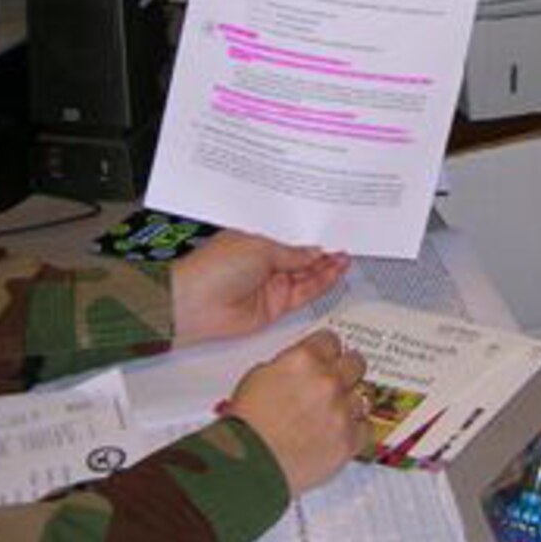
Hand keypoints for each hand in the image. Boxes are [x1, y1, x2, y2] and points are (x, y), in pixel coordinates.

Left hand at [170, 230, 349, 344]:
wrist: (194, 305)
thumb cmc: (216, 268)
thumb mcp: (260, 249)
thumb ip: (292, 254)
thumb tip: (314, 253)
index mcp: (256, 243)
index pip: (291, 241)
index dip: (311, 238)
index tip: (333, 233)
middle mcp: (264, 265)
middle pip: (301, 260)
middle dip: (323, 254)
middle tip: (346, 247)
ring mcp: (270, 287)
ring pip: (306, 278)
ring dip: (326, 269)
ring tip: (346, 259)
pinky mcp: (275, 308)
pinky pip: (303, 295)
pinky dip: (320, 285)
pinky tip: (334, 273)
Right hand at [227, 330, 371, 493]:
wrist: (249, 464)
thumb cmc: (247, 426)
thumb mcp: (258, 376)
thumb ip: (288, 365)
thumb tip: (301, 368)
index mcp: (304, 360)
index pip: (331, 340)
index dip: (328, 349)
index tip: (329, 355)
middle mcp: (327, 381)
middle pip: (355, 363)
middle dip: (346, 370)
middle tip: (338, 379)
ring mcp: (341, 411)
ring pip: (363, 396)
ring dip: (350, 402)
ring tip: (334, 412)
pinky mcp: (348, 440)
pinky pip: (365, 428)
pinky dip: (355, 429)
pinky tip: (341, 431)